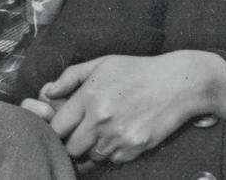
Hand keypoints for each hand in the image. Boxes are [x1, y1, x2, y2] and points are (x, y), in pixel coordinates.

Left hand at [42, 52, 225, 164]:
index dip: (57, 129)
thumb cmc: (138, 71)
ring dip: (93, 148)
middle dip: (74, 142)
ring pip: (90, 157)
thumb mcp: (103, 64)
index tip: (65, 126)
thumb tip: (47, 93)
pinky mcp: (133, 149)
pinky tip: (123, 133)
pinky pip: (111, 160)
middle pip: (70, 148)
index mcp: (89, 96)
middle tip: (84, 131)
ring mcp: (118, 137)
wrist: (178, 84)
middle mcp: (101, 119)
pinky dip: (113, 152)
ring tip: (106, 130)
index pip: (56, 128)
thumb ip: (71, 77)